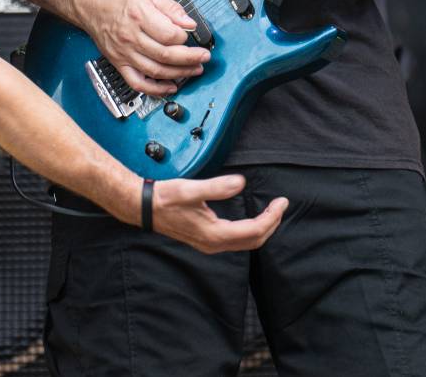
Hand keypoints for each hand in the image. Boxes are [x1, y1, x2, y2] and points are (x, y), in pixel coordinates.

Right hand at [86, 0, 209, 96]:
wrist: (90, 4)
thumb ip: (170, 7)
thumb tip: (188, 22)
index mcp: (138, 16)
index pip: (168, 34)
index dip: (184, 37)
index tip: (190, 34)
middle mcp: (130, 37)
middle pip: (165, 55)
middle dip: (190, 58)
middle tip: (203, 57)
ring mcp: (124, 53)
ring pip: (155, 71)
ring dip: (179, 74)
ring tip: (195, 70)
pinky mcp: (119, 63)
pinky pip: (138, 83)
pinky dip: (156, 89)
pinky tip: (171, 86)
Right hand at [149, 174, 287, 253]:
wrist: (144, 208)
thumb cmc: (165, 198)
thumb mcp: (191, 190)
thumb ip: (217, 187)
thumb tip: (240, 183)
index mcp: (214, 234)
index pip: (254, 230)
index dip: (272, 217)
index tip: (282, 202)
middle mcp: (214, 243)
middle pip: (254, 241)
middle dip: (271, 223)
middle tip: (281, 205)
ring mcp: (210, 244)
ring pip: (246, 242)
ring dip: (263, 228)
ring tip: (272, 211)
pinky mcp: (206, 239)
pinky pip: (236, 239)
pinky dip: (251, 229)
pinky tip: (252, 217)